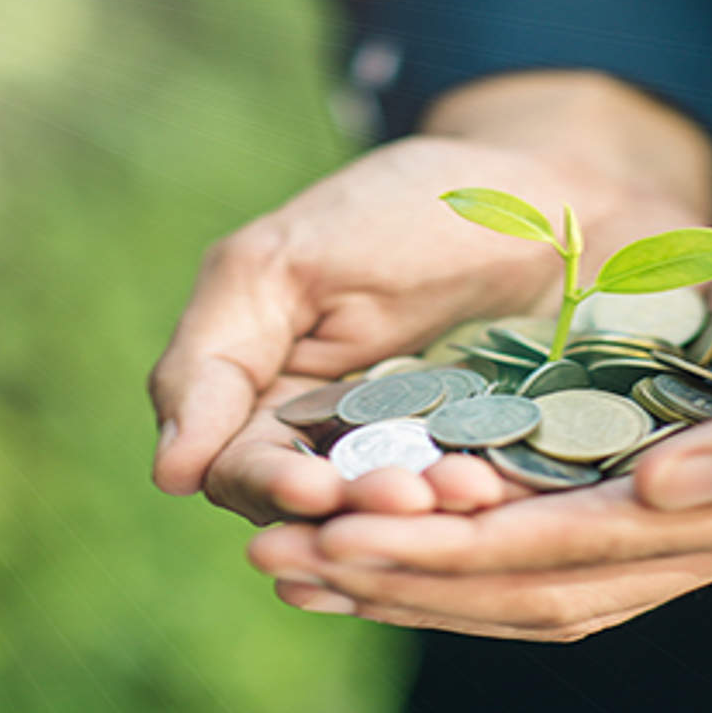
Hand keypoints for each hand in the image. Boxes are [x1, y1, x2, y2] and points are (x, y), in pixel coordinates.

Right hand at [149, 71, 711, 522]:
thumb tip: (168, 473)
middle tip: (405, 495)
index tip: (311, 486)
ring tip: (462, 490)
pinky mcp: (482, 464)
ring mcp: (412, 454)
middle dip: (352, 506)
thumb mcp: (285, 261)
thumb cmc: (408, 207)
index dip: (268, 485)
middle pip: (313, 507)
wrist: (543, 196)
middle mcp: (332, 434)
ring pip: (385, 515)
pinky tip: (493, 486)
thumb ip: (213, 357)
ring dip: (414, 513)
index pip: (240, 468)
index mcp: (270, 388)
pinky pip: (459, 500)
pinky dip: (468, 500)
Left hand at [246, 131, 711, 637]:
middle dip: (413, 577)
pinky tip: (401, 507)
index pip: (589, 555)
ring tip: (307, 551)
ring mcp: (697, 500)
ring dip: (422, 565)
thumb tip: (661, 499)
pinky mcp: (673, 455)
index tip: (348, 545)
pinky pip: (556, 508)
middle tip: (285, 560)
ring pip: (538, 564)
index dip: (467, 557)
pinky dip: (472, 519)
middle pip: (542, 581)